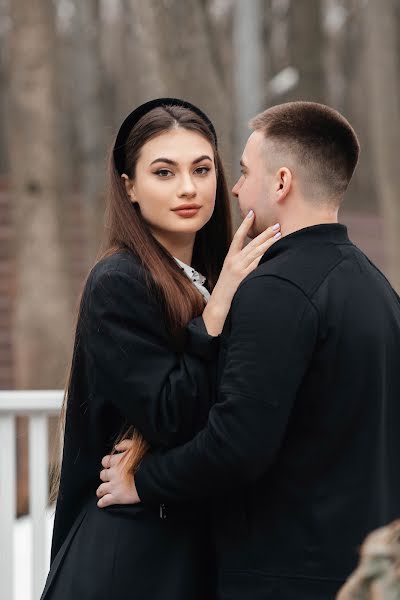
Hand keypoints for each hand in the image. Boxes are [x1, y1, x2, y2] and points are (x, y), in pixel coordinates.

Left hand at [96, 439, 140, 507]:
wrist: (151, 476)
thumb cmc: (145, 461)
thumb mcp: (135, 446)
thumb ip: (125, 444)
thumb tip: (117, 447)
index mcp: (116, 461)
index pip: (105, 461)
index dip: (107, 463)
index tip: (109, 465)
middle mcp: (113, 473)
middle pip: (102, 475)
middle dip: (104, 477)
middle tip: (107, 478)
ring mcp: (114, 486)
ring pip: (101, 489)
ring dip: (101, 490)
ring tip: (101, 492)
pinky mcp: (117, 497)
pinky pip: (105, 501)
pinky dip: (102, 503)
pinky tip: (101, 503)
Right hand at [202, 213, 280, 334]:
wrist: (219, 304)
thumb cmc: (227, 292)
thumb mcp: (230, 275)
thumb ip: (240, 265)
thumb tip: (254, 259)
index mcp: (230, 259)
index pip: (238, 237)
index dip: (245, 224)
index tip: (251, 213)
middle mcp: (234, 261)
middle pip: (252, 243)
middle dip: (265, 233)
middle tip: (276, 225)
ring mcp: (240, 268)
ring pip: (257, 251)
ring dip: (269, 242)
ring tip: (279, 235)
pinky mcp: (245, 276)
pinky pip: (258, 263)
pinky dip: (267, 255)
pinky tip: (275, 250)